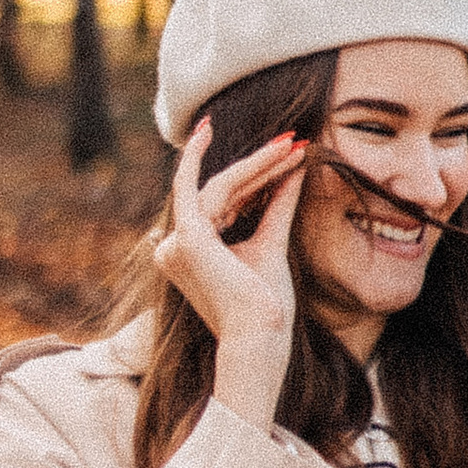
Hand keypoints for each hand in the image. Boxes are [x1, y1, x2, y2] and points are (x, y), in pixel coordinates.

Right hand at [156, 122, 306, 428]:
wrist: (260, 335)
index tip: (282, 155)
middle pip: (222, 192)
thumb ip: (277, 206)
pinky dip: (196, 157)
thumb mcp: (272, 243)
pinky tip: (206, 131)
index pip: (223, 204)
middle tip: (293, 141)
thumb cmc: (266, 304)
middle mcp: (174, 248)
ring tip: (291, 145)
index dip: (254, 178)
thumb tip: (294, 170)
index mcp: (191, 254)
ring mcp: (176, 242)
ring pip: (219, 187)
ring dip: (256, 163)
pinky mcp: (186, 237)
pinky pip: (190, 185)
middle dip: (260, 165)